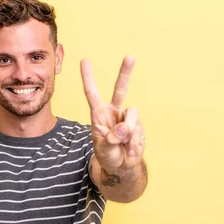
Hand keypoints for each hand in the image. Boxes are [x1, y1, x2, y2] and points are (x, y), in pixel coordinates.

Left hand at [81, 56, 144, 172]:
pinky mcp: (139, 125)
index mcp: (99, 114)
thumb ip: (111, 139)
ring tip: (123, 146)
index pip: (92, 93)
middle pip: (120, 89)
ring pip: (132, 115)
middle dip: (125, 73)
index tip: (84, 60)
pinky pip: (138, 130)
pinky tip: (130, 149)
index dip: (88, 78)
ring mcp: (128, 118)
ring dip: (128, 132)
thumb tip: (123, 129)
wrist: (122, 167)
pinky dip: (134, 142)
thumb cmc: (108, 156)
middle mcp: (114, 112)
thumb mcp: (104, 149)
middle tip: (130, 57)